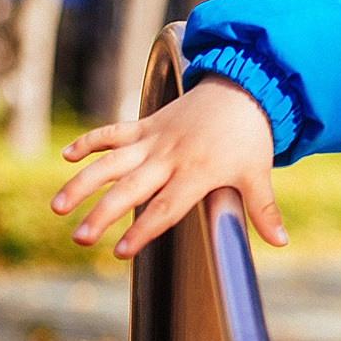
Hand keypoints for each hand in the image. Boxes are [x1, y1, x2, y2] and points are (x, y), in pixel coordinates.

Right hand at [50, 75, 286, 259]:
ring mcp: (154, 139)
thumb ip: (264, 210)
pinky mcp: (146, 124)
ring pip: (112, 161)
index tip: (120, 253)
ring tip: (58, 207)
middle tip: (79, 238)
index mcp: (197, 172)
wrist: (245, 87)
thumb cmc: (250, 136)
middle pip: (131, 189)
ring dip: (83, 182)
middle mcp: (170, 157)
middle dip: (103, 214)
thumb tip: (282, 242)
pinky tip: (66, 157)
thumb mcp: (258, 173)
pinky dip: (90, 141)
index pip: (166, 207)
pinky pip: (113, 131)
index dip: (143, 230)